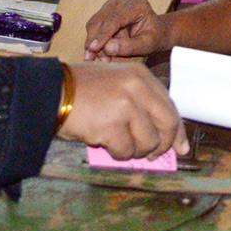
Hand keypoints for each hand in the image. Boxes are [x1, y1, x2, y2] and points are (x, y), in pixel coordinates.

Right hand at [57, 62, 188, 159]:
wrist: (50, 90)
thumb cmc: (81, 89)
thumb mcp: (115, 83)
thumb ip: (141, 103)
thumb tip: (166, 138)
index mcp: (139, 76)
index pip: (170, 106)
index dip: (177, 131)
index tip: (180, 147)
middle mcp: (136, 88)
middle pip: (167, 125)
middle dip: (162, 145)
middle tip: (152, 155)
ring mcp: (125, 106)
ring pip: (147, 142)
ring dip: (134, 150)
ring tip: (117, 142)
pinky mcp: (111, 125)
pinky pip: (125, 151)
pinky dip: (117, 153)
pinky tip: (104, 141)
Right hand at [84, 0, 170, 59]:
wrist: (156, 31)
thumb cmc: (154, 38)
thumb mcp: (147, 45)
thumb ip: (129, 47)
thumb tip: (107, 48)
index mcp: (137, 5)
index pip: (114, 19)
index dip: (102, 34)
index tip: (93, 49)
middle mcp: (123, 0)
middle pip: (101, 19)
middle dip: (94, 40)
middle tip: (90, 59)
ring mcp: (113, 3)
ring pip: (95, 22)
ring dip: (93, 41)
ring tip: (99, 59)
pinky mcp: (106, 10)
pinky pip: (95, 25)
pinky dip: (95, 39)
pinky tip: (100, 53)